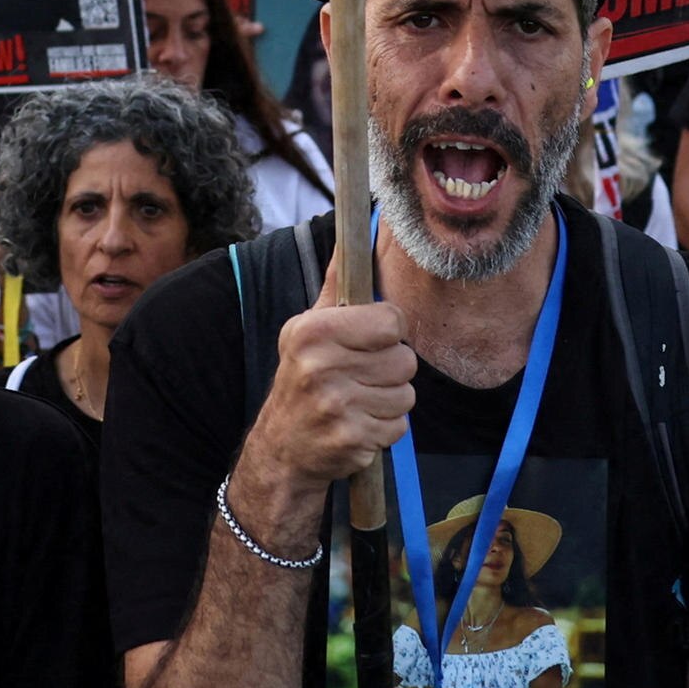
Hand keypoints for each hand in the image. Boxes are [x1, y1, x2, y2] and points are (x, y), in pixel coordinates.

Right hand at [240, 294, 414, 499]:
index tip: (368, 342)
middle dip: (390, 371)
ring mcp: (337, 406)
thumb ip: (336, 287)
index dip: (387, 332)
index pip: (392, 320)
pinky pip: (399, 426)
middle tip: (359, 378)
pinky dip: (384, 429)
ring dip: (389, 401)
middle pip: (405, 360)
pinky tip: (358, 425)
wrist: (282, 448)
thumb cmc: (302, 379)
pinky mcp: (352, 439)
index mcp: (314, 331)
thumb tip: (354, 239)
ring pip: (406, 395)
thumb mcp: (307, 329)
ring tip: (358, 401)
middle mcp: (321, 367)